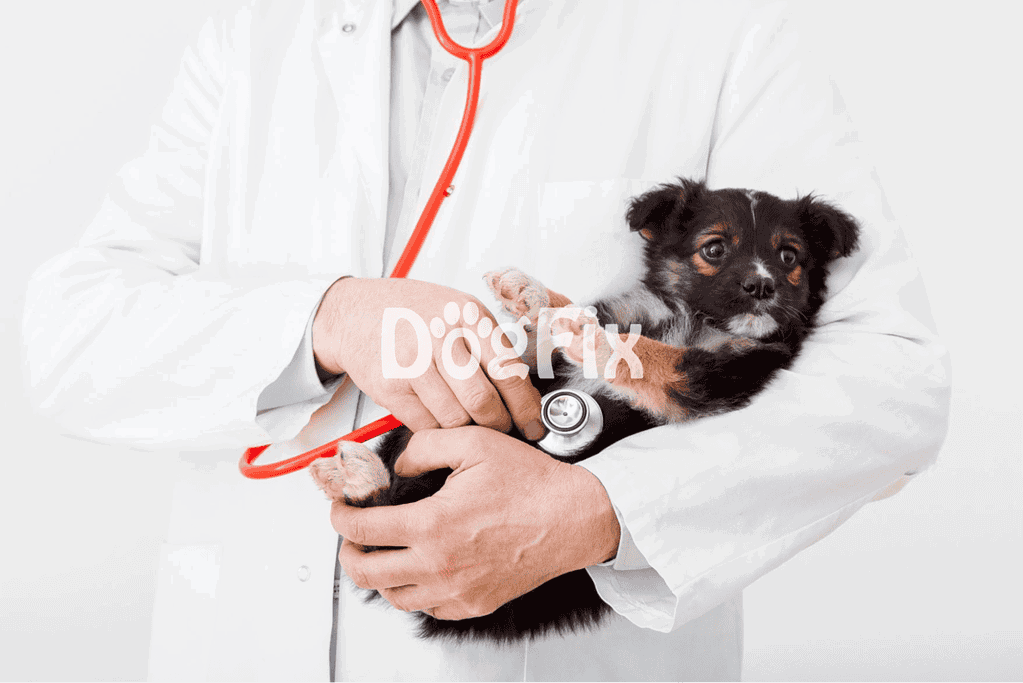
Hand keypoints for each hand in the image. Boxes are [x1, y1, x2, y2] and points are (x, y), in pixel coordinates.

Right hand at [312, 277, 542, 436]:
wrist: (353, 313)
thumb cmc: (412, 313)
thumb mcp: (457, 311)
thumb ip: (488, 342)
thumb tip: (525, 389)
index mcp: (467, 315)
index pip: (508, 370)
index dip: (526, 406)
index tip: (533, 424)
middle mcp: (440, 336)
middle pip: (483, 401)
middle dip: (499, 425)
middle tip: (504, 431)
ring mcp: (412, 363)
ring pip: (455, 419)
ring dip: (469, 432)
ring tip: (472, 427)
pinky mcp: (390, 387)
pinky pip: (426, 426)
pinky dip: (439, 432)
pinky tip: (442, 423)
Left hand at [330, 427, 620, 619]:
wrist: (575, 517)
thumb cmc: (531, 482)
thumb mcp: (473, 443)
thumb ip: (422, 447)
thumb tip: (396, 466)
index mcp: (432, 524)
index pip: (360, 530)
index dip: (340, 517)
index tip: (341, 509)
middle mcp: (439, 565)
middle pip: (366, 572)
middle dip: (347, 552)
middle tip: (351, 536)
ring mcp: (456, 590)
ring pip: (392, 596)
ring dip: (378, 574)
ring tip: (382, 552)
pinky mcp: (474, 603)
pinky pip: (427, 608)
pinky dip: (413, 591)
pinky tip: (420, 568)